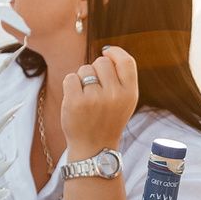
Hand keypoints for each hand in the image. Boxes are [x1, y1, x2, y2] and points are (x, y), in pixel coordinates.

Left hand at [57, 44, 137, 159]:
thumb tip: (106, 50)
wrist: (94, 148)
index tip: (107, 53)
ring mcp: (95, 99)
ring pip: (85, 69)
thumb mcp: (125, 101)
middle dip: (96, 70)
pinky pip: (70, 78)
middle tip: (95, 89)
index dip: (115, 52)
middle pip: (102, 62)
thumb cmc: (108, 120)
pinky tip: (75, 100)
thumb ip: (121, 77)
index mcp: (130, 94)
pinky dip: (70, 86)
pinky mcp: (76, 102)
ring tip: (86, 98)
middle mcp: (115, 95)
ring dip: (82, 79)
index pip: (126, 61)